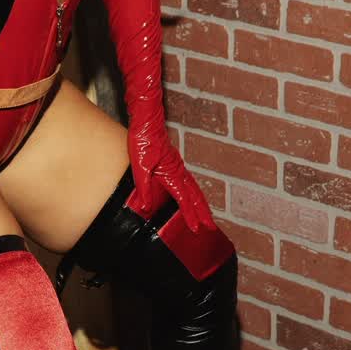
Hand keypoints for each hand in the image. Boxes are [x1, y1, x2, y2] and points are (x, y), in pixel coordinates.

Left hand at [127, 116, 217, 236]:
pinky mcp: (174, 162)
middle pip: (195, 195)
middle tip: (210, 226)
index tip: (196, 228)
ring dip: (201, 203)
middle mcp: (178, 171)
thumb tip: (146, 207)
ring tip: (206, 215)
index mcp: (171, 174)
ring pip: (194, 188)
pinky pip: (189, 181)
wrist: (147, 121)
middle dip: (203, 212)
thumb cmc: (142, 140)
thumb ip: (144, 188)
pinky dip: (194, 192)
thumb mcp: (139, 166)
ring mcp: (178, 166)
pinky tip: (192, 194)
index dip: (190, 215)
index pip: (184, 199)